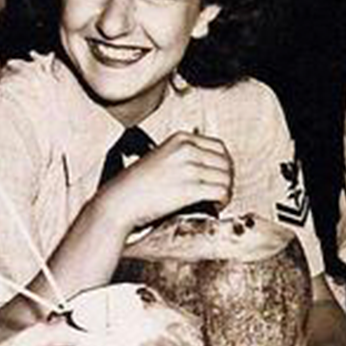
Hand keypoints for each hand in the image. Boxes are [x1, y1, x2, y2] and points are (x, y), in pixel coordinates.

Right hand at [98, 131, 231, 230]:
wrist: (119, 202)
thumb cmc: (137, 185)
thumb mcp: (162, 157)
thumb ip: (184, 156)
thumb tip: (209, 167)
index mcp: (181, 139)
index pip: (219, 147)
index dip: (224, 165)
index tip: (219, 177)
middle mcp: (187, 150)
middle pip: (226, 163)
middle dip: (226, 179)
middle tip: (219, 192)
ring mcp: (189, 168)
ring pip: (226, 178)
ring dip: (225, 192)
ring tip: (215, 201)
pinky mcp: (190, 189)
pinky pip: (221, 192)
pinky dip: (222, 201)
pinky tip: (213, 207)